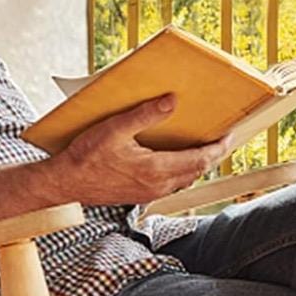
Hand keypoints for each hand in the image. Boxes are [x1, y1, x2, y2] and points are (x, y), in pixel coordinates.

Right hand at [0, 93, 228, 223]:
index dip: (218, 148)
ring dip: (197, 164)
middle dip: (212, 155)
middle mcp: (157, 186)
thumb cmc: (86, 156)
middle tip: (223, 137)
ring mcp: (148, 193)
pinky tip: (176, 158)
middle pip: (196, 171)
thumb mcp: (114, 128)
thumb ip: (145, 114)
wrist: (64, 184)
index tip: (231, 134)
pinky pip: (170, 183)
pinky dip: (181, 170)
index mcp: (156, 170)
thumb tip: (172, 101)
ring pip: (184, 179)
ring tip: (204, 146)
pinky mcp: (139, 194)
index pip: (200, 160)